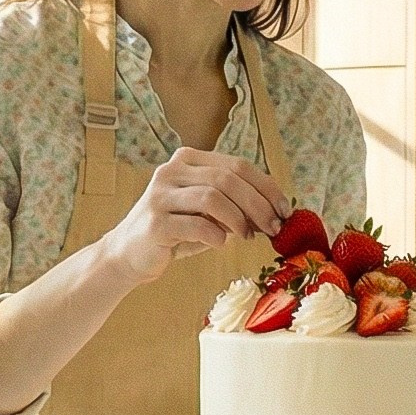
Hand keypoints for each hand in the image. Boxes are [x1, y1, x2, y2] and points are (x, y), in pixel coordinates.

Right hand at [104, 148, 288, 284]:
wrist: (130, 254)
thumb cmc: (176, 231)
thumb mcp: (208, 211)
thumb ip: (235, 203)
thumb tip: (275, 211)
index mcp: (188, 160)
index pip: (237, 165)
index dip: (266, 187)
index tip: (285, 209)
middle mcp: (171, 171)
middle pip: (227, 179)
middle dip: (258, 204)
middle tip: (273, 227)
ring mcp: (160, 195)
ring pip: (213, 197)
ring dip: (239, 219)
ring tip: (247, 236)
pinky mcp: (155, 223)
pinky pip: (196, 225)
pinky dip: (216, 235)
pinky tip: (220, 243)